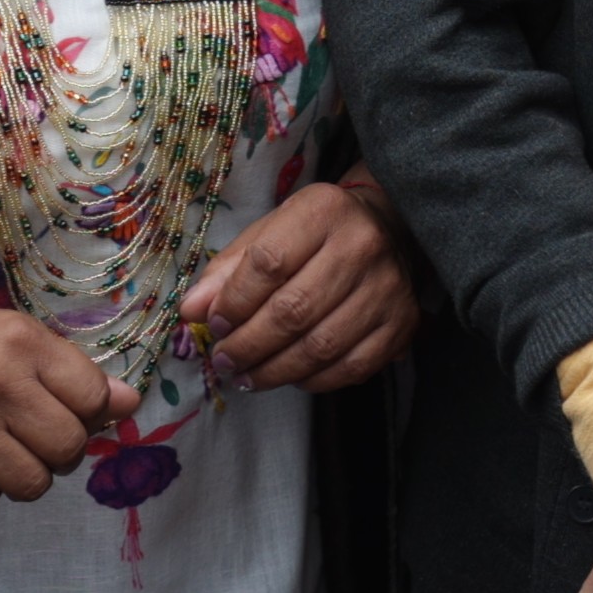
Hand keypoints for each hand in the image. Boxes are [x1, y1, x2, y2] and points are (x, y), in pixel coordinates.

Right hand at [0, 300, 128, 506]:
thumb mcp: (12, 337)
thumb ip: (71, 371)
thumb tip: (130, 404)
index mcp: (18, 344)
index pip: (93, 399)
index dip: (90, 410)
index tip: (65, 406)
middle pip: (69, 449)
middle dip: (60, 448)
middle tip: (33, 432)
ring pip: (32, 485)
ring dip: (24, 472)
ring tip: (0, 446)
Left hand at [184, 176, 416, 393]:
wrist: (388, 228)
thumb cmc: (315, 232)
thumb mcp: (269, 232)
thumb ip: (228, 270)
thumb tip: (190, 311)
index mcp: (322, 211)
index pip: (269, 263)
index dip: (234, 302)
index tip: (213, 326)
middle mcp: (362, 246)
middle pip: (293, 311)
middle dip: (248, 346)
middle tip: (225, 362)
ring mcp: (388, 288)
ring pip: (321, 347)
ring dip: (274, 371)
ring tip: (247, 376)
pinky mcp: (403, 323)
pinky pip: (352, 368)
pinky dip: (314, 381)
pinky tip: (291, 376)